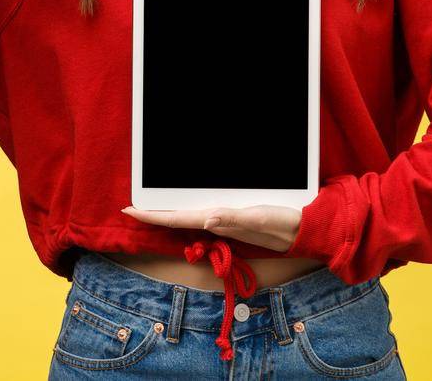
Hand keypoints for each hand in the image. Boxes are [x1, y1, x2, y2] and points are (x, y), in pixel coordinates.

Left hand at [120, 204, 302, 252]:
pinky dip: (188, 208)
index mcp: (218, 221)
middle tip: (132, 207)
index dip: (152, 216)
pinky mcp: (234, 216)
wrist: (302, 229)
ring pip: (188, 216)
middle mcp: (216, 222)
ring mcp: (224, 220)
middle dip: (154, 213)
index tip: (129, 211)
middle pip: (177, 218)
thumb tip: (206, 220)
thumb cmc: (281, 223)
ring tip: (151, 204)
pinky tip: (186, 202)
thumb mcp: (258, 218)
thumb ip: (233, 220)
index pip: (177, 219)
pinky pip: (203, 212)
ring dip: (169, 211)